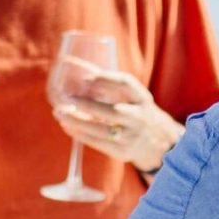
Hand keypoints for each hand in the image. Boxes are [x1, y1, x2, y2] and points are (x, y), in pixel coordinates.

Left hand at [52, 63, 179, 171]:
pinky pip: (98, 142)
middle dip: (88, 105)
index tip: (87, 76)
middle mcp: (139, 118)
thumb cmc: (137, 112)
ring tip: (59, 112)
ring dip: (77, 121)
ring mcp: (131, 137)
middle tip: (67, 97)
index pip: (127, 85)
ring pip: (101, 130)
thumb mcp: (134, 98)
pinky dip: (80, 134)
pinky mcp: (122, 152)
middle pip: (112, 111)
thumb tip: (77, 67)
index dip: (107, 79)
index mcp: (142, 99)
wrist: (160, 143)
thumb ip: (110, 85)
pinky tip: (67, 126)